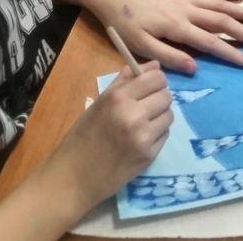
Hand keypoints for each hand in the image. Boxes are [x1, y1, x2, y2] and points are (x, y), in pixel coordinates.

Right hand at [47, 63, 172, 209]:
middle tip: (145, 107)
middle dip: (158, 98)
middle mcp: (133, 114)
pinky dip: (157, 134)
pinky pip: (165, 135)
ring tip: (143, 124)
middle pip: (166, 95)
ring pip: (169, 115)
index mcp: (117, 97)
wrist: (74, 177)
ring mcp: (143, 136)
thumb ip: (126, 81)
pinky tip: (141, 139)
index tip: (148, 88)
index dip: (155, 81)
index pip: (157, 78)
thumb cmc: (81, 137)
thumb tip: (155, 65)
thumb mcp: (99, 102)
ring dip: (160, 116)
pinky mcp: (149, 155)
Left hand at [88, 0, 242, 73]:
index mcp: (176, 27)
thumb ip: (167, 56)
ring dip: (242, 11)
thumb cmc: (123, 23)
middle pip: (222, 21)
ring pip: (219, 4)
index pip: (210, 42)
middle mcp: (186, 9)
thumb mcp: (139, 46)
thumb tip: (195, 68)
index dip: (231, 52)